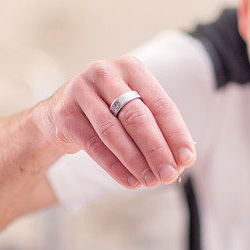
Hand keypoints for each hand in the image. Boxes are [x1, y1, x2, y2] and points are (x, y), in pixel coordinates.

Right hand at [43, 56, 195, 188]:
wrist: (62, 111)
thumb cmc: (110, 109)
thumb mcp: (134, 108)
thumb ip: (158, 128)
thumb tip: (182, 159)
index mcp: (130, 68)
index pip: (160, 104)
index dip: (176, 133)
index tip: (187, 159)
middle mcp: (105, 73)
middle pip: (137, 116)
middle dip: (156, 150)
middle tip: (169, 175)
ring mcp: (81, 90)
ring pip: (113, 132)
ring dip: (136, 161)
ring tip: (151, 181)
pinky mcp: (65, 113)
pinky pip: (94, 145)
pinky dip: (114, 167)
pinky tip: (130, 181)